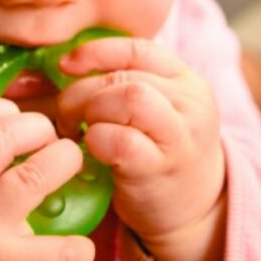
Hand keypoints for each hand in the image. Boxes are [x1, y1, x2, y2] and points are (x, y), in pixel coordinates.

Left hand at [56, 37, 225, 260]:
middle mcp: (190, 103)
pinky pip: (122, 141)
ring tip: (79, 131)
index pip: (138, 48)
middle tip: (67, 116)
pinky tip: (91, 150)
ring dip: (91, 112)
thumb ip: (124, 84)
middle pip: (125, 76)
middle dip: (83, 91)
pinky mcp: (163, 168)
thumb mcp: (156, 109)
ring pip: (130, 98)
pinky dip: (96, 140)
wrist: (196, 211)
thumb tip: (64, 64)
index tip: (66, 65)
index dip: (96, 52)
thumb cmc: (159, 152)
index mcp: (185, 80)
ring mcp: (181, 136)